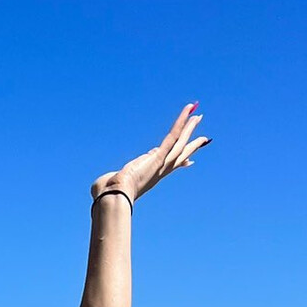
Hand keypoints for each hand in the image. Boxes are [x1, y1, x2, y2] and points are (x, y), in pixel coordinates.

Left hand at [92, 102, 210, 206]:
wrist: (113, 197)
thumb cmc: (108, 195)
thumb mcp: (114, 184)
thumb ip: (111, 180)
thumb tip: (102, 184)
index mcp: (150, 177)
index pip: (168, 168)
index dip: (180, 163)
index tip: (190, 162)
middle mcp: (159, 171)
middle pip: (180, 154)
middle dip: (191, 144)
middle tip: (204, 137)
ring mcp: (160, 163)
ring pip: (180, 142)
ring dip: (189, 128)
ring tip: (198, 115)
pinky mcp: (158, 156)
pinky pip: (173, 135)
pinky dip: (181, 121)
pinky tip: (189, 109)